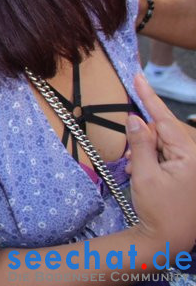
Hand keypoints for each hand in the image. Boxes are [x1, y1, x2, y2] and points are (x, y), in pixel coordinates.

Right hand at [127, 73, 195, 247]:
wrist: (170, 242)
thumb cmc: (159, 210)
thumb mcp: (145, 175)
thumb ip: (141, 143)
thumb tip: (135, 119)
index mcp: (191, 156)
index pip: (166, 120)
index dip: (149, 97)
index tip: (137, 77)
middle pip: (166, 130)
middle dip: (146, 133)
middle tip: (131, 150)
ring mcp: (195, 165)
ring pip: (167, 141)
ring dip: (149, 147)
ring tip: (136, 165)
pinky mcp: (191, 173)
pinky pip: (170, 153)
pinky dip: (155, 155)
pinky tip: (144, 166)